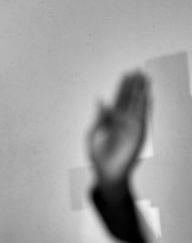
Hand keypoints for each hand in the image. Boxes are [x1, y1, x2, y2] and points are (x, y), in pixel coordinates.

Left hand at [88, 72, 149, 196]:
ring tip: (145, 78)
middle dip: (133, 86)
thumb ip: (99, 116)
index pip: (118, 99)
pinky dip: (145, 106)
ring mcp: (131, 125)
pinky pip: (142, 117)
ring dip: (141, 92)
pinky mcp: (138, 133)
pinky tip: (147, 95)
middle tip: (138, 71)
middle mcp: (122, 120)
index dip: (122, 87)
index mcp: (110, 119)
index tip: (126, 75)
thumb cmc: (98, 154)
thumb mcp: (94, 133)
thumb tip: (100, 99)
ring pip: (137, 105)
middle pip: (129, 99)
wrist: (106, 170)